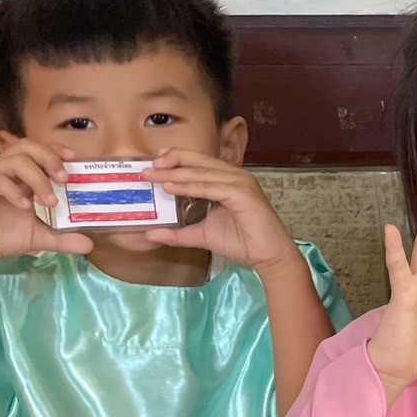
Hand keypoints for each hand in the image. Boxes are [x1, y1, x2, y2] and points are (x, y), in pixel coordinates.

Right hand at [0, 140, 91, 265]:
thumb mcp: (37, 238)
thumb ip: (62, 239)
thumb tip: (89, 245)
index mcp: (19, 176)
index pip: (38, 152)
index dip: (55, 151)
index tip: (74, 160)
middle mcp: (3, 170)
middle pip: (27, 148)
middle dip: (49, 158)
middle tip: (64, 179)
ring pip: (14, 161)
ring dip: (36, 178)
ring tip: (48, 202)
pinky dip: (12, 190)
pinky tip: (24, 207)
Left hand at [140, 150, 297, 273]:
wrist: (269, 256)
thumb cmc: (243, 243)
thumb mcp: (203, 235)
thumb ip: (179, 233)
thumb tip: (151, 234)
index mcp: (228, 181)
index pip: (199, 165)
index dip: (176, 160)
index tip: (153, 163)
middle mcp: (235, 177)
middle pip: (199, 162)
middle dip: (171, 162)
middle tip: (147, 166)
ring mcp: (241, 184)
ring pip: (202, 173)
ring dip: (176, 173)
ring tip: (153, 175)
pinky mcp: (243, 195)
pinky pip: (211, 187)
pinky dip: (190, 186)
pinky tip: (171, 187)